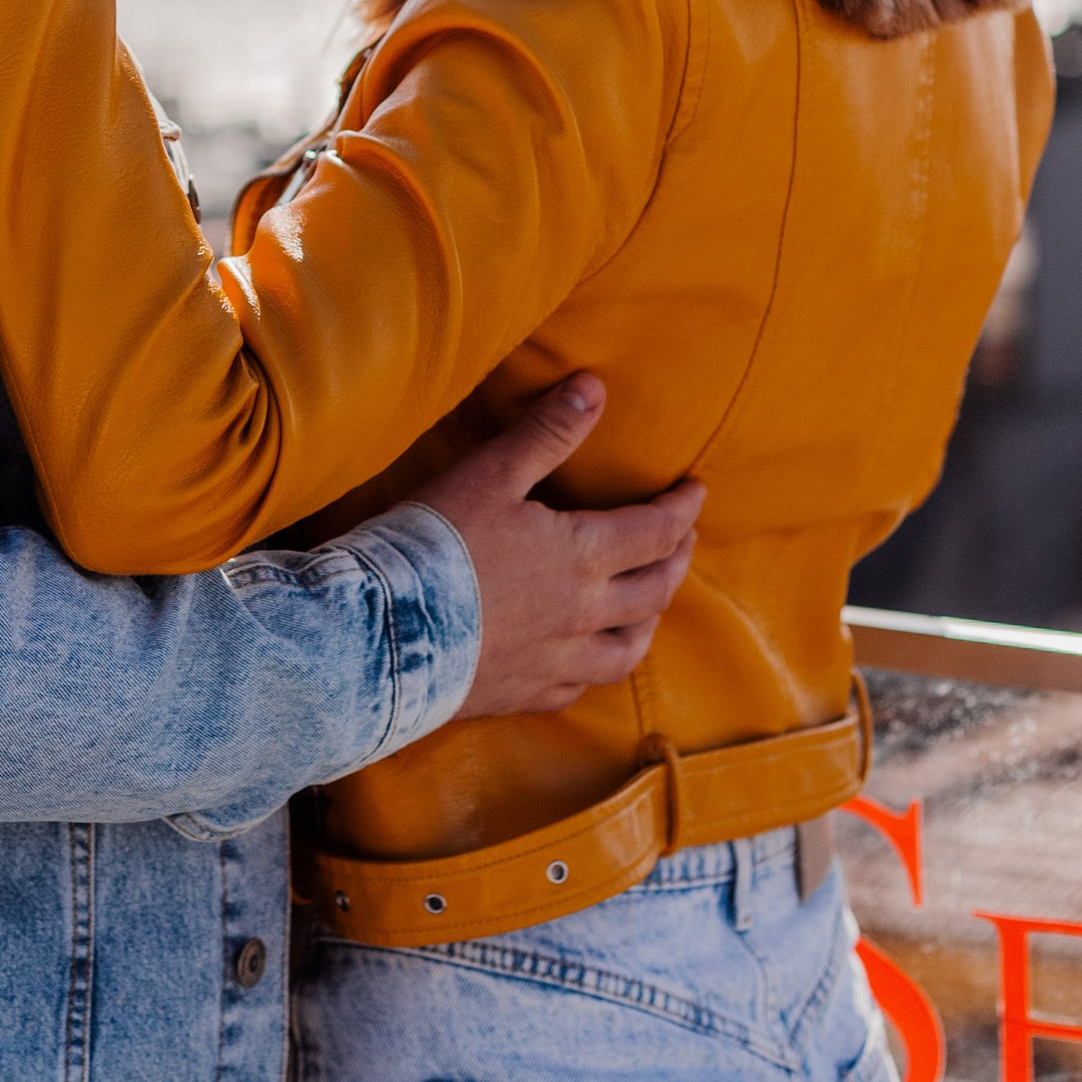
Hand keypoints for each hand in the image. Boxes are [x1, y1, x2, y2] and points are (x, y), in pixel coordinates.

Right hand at [420, 376, 702, 722]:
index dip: (682, 508)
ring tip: (649, 604)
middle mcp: (583, 614)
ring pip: (627, 650)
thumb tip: (594, 389)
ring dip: (648, 621)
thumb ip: (547, 433)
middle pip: (654, 591)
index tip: (696, 490)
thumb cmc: (437, 542)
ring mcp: (557, 660)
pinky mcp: (524, 692)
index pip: (655, 531)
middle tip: (682, 539)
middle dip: (676, 559)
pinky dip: (593, 667)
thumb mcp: (491, 473)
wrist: (385, 630)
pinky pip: (579, 687)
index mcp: (583, 556)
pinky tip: (585, 657)